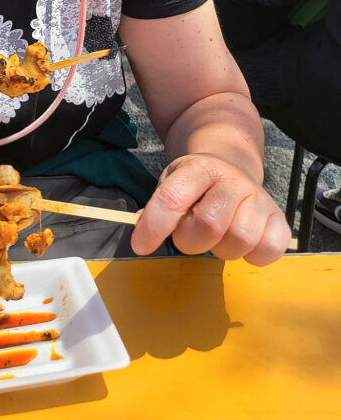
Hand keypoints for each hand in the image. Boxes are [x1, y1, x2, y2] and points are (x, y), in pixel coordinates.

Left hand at [131, 154, 290, 264]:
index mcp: (198, 169)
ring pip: (239, 239)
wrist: (230, 163)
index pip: (172, 199)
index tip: (141, 246)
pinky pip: (268, 250)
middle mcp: (231, 180)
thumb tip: (143, 234)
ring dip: (221, 250)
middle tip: (189, 236)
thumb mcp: (172, 183)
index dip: (154, 226)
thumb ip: (159, 206)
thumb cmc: (195, 183)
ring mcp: (258, 198)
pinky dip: (253, 256)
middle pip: (209, 224)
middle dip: (190, 241)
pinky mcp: (279, 218)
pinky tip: (241, 244)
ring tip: (216, 238)